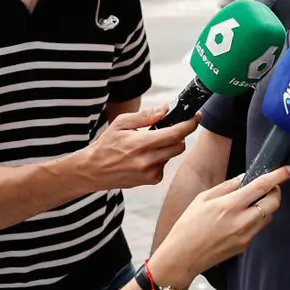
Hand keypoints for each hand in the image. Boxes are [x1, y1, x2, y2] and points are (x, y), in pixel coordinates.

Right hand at [74, 105, 197, 191]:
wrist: (93, 171)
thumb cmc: (106, 145)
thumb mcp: (121, 123)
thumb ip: (145, 116)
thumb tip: (165, 109)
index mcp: (141, 143)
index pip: (175, 133)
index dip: (189, 124)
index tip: (196, 116)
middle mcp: (148, 160)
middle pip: (179, 145)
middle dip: (179, 135)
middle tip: (170, 128)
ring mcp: (151, 173)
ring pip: (172, 155)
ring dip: (168, 146)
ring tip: (149, 143)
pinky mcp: (151, 180)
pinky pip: (165, 164)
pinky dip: (160, 158)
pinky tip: (145, 156)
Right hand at [148, 167, 289, 288]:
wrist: (182, 257)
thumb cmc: (188, 225)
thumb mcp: (203, 198)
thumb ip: (227, 187)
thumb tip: (245, 178)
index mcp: (230, 205)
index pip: (262, 186)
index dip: (278, 176)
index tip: (288, 170)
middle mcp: (241, 221)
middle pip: (274, 203)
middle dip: (276, 192)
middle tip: (269, 187)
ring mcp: (245, 236)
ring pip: (268, 217)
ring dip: (266, 207)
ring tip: (250, 203)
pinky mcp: (244, 246)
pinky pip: (257, 229)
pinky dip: (254, 220)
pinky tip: (239, 219)